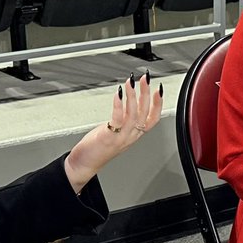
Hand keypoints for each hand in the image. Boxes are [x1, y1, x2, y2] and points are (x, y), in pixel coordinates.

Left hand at [64, 71, 163, 192]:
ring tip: (131, 83)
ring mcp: (121, 137)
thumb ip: (123, 119)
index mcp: (134, 134)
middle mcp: (130, 135)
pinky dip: (119, 105)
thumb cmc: (97, 147)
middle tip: (145, 79)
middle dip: (146, 93)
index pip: (153, 119)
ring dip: (133, 96)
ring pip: (133, 114)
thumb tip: (125, 103)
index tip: (158, 89)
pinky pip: (118, 119)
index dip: (158, 104)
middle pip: (144, 113)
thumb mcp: (116, 131)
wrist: (85, 164)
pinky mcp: (109, 136)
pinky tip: (118, 94)